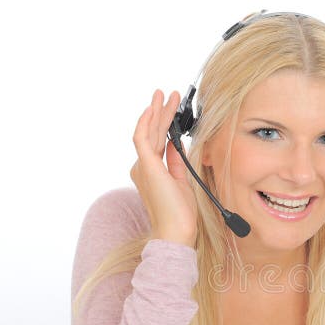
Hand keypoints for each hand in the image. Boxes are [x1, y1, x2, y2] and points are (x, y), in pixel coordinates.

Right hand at [131, 89, 198, 247]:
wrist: (176, 230)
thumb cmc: (180, 213)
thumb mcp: (182, 181)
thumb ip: (176, 162)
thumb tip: (177, 144)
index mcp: (151, 172)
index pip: (158, 142)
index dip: (165, 125)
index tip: (173, 112)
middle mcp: (143, 167)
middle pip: (154, 133)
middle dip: (161, 112)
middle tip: (169, 95)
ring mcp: (143, 166)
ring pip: (150, 132)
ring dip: (157, 112)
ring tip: (165, 95)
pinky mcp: (147, 166)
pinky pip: (143, 138)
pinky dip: (147, 122)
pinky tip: (152, 109)